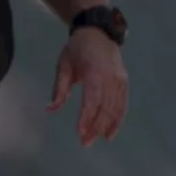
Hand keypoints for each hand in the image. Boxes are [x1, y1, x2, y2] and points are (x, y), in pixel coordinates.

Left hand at [48, 27, 128, 146]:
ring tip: (98, 140)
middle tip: (85, 143)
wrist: (98, 32)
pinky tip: (110, 132)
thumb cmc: (77, 48)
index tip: (79, 132)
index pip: (92, 100)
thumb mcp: (63, 65)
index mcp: (95, 72)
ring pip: (116, 108)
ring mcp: (120, 80)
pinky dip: (118, 120)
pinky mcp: (124, 83)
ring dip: (107, 127)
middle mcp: (111, 78)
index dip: (86, 117)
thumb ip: (59, 88)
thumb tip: (51, 109)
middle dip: (96, 127)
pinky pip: (123, 105)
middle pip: (105, 108)